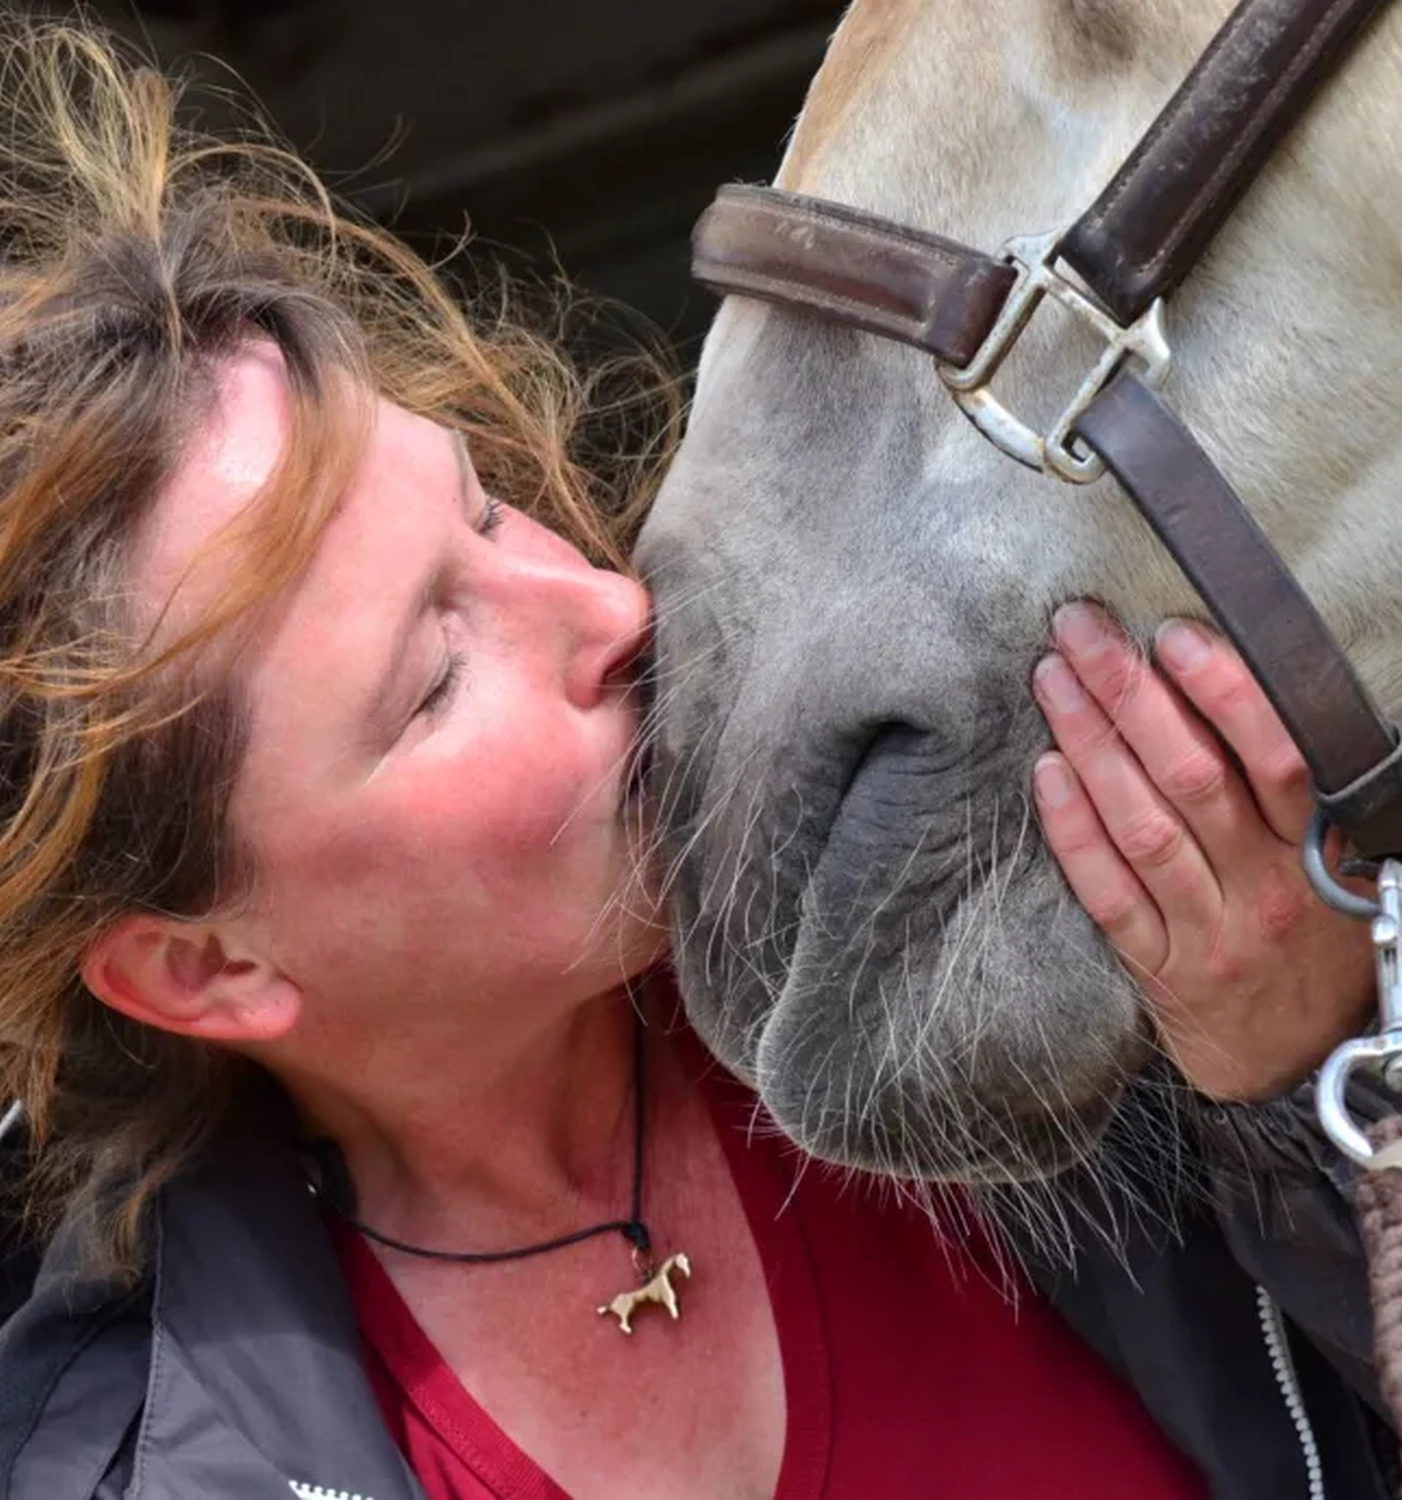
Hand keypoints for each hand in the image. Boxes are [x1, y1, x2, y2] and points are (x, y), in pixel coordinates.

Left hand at [1030, 602, 1374, 1101]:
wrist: (1296, 1056)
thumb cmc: (1312, 932)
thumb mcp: (1333, 860)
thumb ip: (1292, 790)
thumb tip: (1227, 689)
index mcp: (1315, 849)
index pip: (1274, 757)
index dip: (1222, 692)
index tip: (1170, 635)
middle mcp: (1263, 887)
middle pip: (1191, 777)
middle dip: (1128, 694)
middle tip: (1079, 632)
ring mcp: (1208, 932)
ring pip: (1141, 827)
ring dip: (1090, 745)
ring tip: (1052, 679)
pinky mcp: (1158, 969)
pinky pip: (1108, 894)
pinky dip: (1073, 832)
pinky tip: (1045, 773)